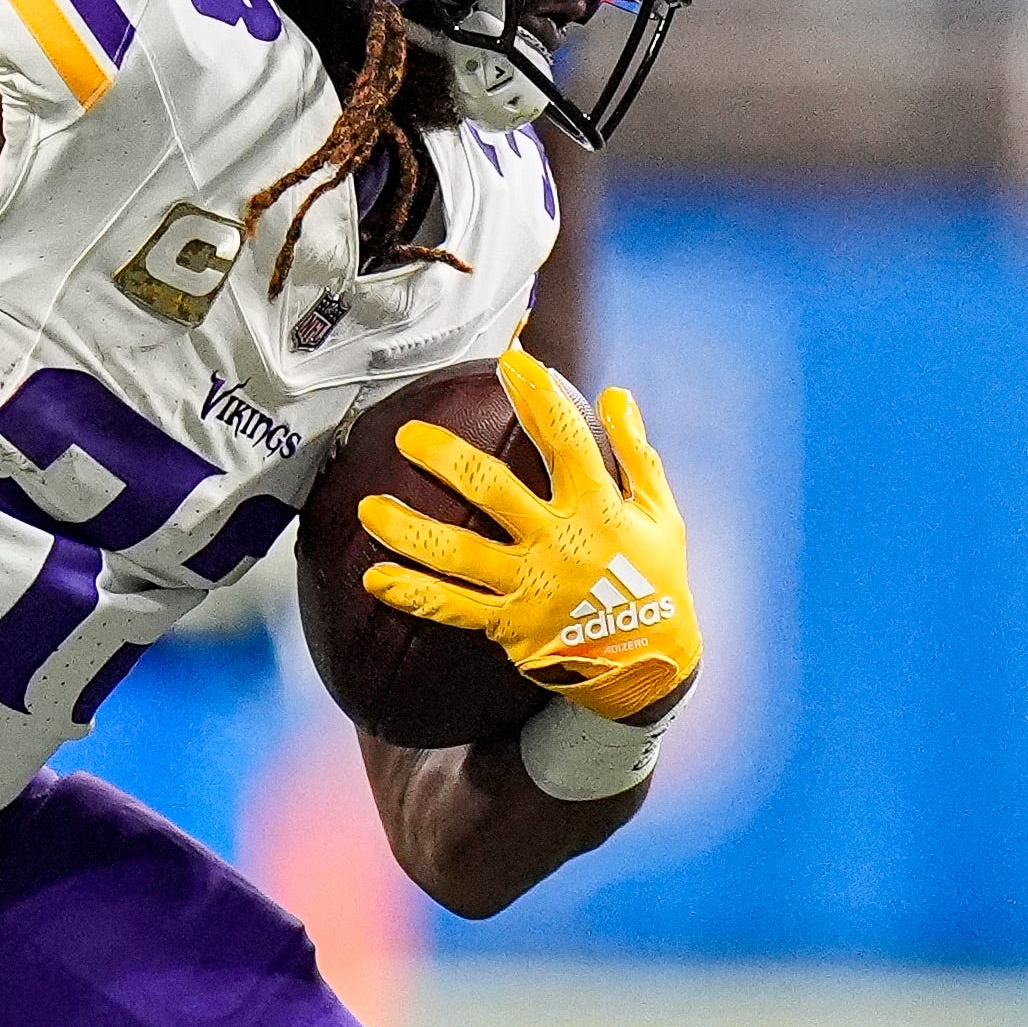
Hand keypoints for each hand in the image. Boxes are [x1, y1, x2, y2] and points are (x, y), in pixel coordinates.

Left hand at [353, 342, 698, 721]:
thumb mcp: (660, 513)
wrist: (650, 664)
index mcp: (599, 508)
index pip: (566, 441)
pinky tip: (375, 578)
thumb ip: (636, 452)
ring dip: (409, 530)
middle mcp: (561, 543)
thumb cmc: (655, 577)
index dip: (539, 399)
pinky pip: (454, 608)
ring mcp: (531, 586)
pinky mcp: (511, 625)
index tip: (511, 362)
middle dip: (448, 459)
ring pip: (459, 554)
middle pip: (494, 491)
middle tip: (406, 436)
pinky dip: (413, 594)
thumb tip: (616, 393)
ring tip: (366, 509)